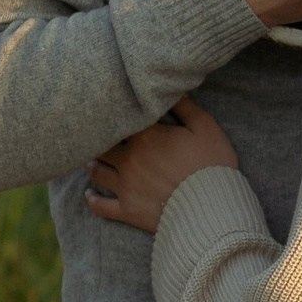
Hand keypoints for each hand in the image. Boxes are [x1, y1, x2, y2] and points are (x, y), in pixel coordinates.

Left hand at [85, 96, 240, 232]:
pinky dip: (92, 200)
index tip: (113, 110)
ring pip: (97, 172)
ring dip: (92, 164)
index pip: (120, 119)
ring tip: (91, 160)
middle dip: (99, 140)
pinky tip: (89, 195)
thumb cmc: (212, 165)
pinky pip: (101, 206)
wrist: (212, 207)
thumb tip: (170, 90)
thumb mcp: (204, 128)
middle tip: (96, 136)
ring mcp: (126, 187)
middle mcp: (129, 160)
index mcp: (146, 137)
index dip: (116, 115)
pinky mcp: (128, 211)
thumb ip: (185, 106)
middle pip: (101, 145)